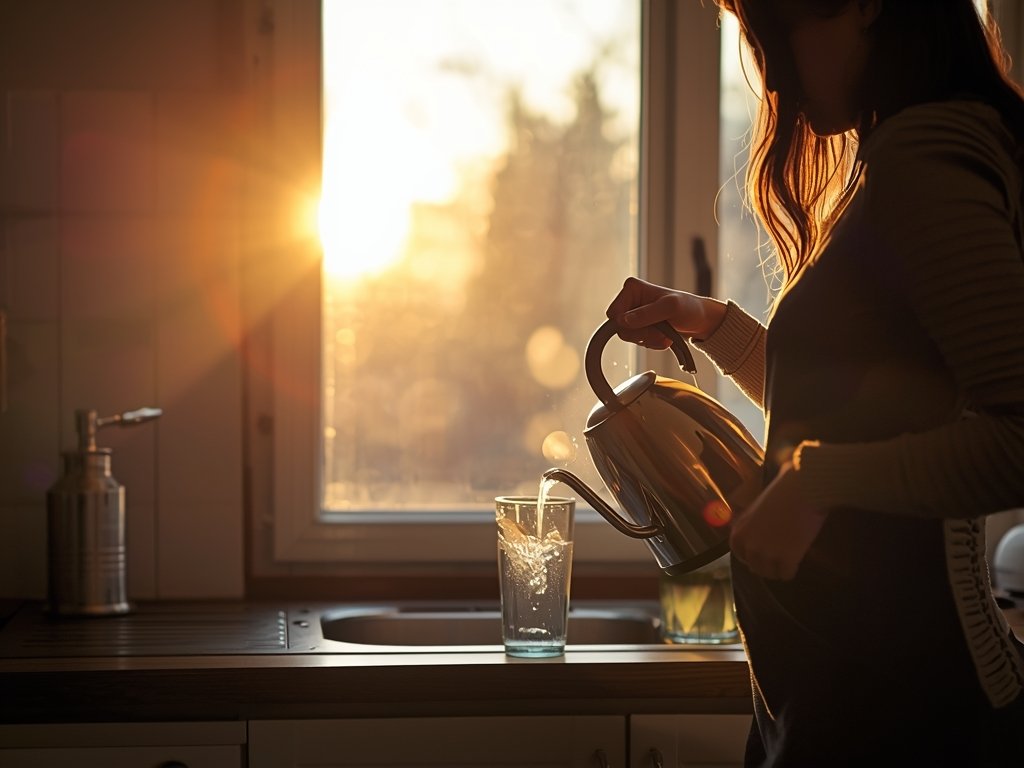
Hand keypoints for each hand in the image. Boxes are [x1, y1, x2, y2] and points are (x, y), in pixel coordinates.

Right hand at [606, 277, 726, 346]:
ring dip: (648, 340)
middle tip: (659, 334)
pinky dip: (650, 343)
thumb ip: (646, 314)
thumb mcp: (670, 308)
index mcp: (632, 288)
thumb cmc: (688, 307)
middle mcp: (630, 300)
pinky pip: (637, 341)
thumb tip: (623, 321)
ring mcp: (634, 313)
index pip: (613, 313)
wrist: (699, 319)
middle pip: (620, 328)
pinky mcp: (640, 325)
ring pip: (628, 336)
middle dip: (641, 335)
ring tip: (664, 336)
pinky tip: (663, 338)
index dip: (627, 325)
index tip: (647, 328)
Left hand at [729, 462, 827, 580]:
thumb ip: (753, 523)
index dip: (751, 555)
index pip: (739, 553)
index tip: (762, 554)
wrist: (803, 489)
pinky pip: (786, 575)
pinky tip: (797, 561)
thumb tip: (756, 530)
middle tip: (779, 559)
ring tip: (788, 561)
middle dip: (767, 564)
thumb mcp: (757, 507)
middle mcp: (749, 544)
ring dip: (779, 569)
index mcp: (740, 530)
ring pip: (770, 574)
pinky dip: (792, 570)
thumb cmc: (783, 490)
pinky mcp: (786, 559)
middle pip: (755, 567)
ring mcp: (767, 553)